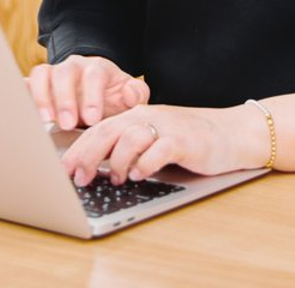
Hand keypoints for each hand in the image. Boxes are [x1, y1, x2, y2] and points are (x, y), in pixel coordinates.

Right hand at [26, 54, 150, 130]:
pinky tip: (20, 109)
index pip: (94, 75)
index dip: (92, 96)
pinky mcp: (38, 85)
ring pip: (42, 74)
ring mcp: (53, 74)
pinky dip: (21, 93)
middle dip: (65, 99)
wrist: (98, 95)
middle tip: (67, 123)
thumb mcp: (130, 97)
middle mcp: (73, 68)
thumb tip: (131, 93)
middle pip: (64, 72)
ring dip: (42, 97)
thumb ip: (137, 95)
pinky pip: (26, 84)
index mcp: (97, 69)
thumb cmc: (113, 98)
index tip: (92, 119)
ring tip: (46, 120)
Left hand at [60, 103, 265, 186]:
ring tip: (117, 179)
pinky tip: (141, 174)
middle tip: (79, 177)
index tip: (63, 170)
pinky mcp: (184, 141)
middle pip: (107, 132)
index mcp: (136, 116)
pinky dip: (146, 163)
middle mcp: (148, 117)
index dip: (77, 149)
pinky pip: (159, 149)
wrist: (231, 133)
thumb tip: (93, 167)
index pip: (98, 129)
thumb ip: (126, 147)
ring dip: (118, 161)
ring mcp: (166, 127)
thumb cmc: (189, 140)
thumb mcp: (152, 138)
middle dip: (88, 156)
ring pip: (130, 138)